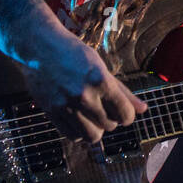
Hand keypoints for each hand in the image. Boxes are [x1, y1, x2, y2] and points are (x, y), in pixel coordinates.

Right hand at [21, 34, 147, 143]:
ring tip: (92, 116)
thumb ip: (123, 91)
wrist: (39, 46)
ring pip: (92, 136)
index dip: (127, 115)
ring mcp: (66, 105)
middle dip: (111, 120)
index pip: (125, 114)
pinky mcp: (51, 111)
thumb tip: (144, 109)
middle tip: (105, 108)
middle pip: (110, 126)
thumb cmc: (73, 53)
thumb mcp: (101, 67)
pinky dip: (79, 132)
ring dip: (96, 129)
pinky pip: (72, 135)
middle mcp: (84, 95)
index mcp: (100, 80)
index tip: (123, 111)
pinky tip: (78, 119)